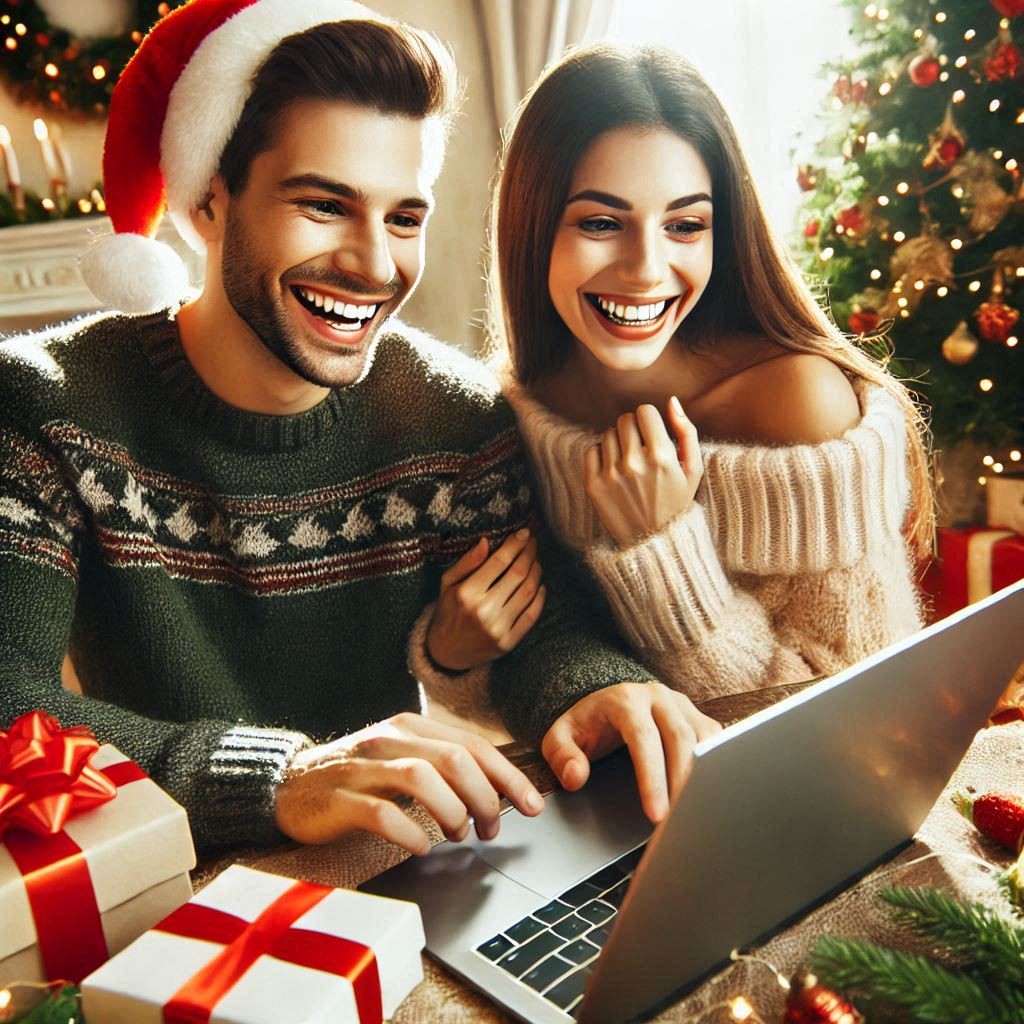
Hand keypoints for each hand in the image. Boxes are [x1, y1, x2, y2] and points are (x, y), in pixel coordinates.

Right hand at [275, 712, 543, 852]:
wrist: (287, 785)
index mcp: (410, 727)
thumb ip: (442, 766)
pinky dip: (410, 831)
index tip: (533, 805)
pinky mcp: (339, 799)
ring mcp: (362, 768)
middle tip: (491, 829)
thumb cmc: (355, 777)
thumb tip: (497, 790)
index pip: (472, 745)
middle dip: (485, 797)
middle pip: (453, 758)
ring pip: (422, 777)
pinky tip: (422, 844)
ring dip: (451, 811)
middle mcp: (389, 740)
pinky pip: (382, 812)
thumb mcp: (400, 759)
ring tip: (458, 834)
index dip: (507, 776)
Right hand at [426, 529, 545, 670]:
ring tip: (536, 560)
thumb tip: (486, 541)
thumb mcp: (447, 584)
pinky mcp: (509, 642)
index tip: (523, 533)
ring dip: (536, 571)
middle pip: (518, 573)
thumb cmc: (447, 612)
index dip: (515, 544)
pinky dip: (540, 597)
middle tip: (533, 542)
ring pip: (529, 592)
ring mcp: (499, 628)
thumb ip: (467, 562)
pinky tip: (540, 585)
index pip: (499, 561)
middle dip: (529, 553)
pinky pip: (532, 614)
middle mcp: (484, 611)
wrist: (447, 653)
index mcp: (467, 593)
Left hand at [540, 683, 720, 823]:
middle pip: (680, 738)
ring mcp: (681, 705)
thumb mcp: (560, 737)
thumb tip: (576, 777)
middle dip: (683, 783)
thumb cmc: (586, 724)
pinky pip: (716, 741)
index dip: (652, 778)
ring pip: (705, 739)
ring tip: (698, 813)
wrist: (604, 701)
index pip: (643, 738)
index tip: (657, 814)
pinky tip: (710, 795)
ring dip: (705, 776)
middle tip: (683, 821)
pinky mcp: (696, 717)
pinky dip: (716, 767)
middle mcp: (658, 697)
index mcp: (625, 700)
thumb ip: (562, 756)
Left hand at [582, 398, 702, 546]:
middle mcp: (634, 464)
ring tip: (629, 462)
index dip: (649, 420)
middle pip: (624, 420)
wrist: (654, 542)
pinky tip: (614, 469)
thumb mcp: (693, 469)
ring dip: (617, 442)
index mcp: (661, 456)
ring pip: (607, 434)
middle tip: (641, 448)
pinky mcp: (593, 485)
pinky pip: (591, 450)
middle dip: (633, 429)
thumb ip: (687, 431)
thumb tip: (672, 401)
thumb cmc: (677, 503)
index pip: (644, 411)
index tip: (652, 434)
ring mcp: (611, 475)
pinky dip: (601, 455)